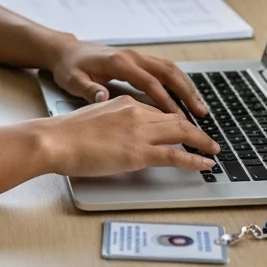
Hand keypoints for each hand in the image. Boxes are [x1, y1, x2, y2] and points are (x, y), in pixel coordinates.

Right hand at [31, 96, 218, 176]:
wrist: (54, 139)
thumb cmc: (65, 133)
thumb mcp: (93, 118)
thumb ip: (111, 122)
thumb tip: (118, 135)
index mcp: (124, 101)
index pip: (157, 110)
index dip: (174, 121)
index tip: (183, 128)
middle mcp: (136, 111)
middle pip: (176, 118)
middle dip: (195, 129)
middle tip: (207, 139)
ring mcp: (139, 131)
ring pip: (181, 133)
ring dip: (201, 142)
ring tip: (212, 150)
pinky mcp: (138, 152)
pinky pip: (175, 155)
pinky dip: (194, 160)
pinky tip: (204, 164)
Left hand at [46, 39, 208, 117]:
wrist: (65, 50)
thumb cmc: (68, 67)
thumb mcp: (72, 80)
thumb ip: (88, 89)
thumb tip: (104, 96)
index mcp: (118, 63)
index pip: (149, 83)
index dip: (166, 100)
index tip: (180, 118)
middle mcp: (132, 56)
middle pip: (167, 72)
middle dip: (187, 93)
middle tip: (201, 113)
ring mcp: (136, 56)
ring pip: (170, 69)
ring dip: (187, 86)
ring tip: (200, 106)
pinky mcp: (137, 59)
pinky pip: (163, 68)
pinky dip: (178, 81)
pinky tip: (186, 95)